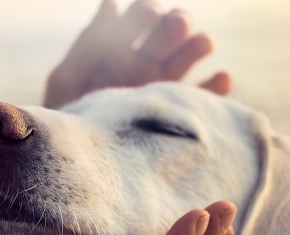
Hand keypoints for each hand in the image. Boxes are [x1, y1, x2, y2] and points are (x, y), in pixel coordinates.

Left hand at [44, 0, 231, 108]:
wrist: (78, 163)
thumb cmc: (67, 120)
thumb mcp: (68, 81)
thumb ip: (87, 46)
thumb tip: (111, 4)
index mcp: (118, 51)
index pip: (138, 21)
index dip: (145, 14)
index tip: (150, 14)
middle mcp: (144, 65)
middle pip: (168, 34)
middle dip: (175, 24)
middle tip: (178, 25)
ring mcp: (163, 88)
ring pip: (188, 59)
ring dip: (197, 46)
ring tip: (203, 43)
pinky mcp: (178, 115)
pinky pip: (203, 98)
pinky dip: (216, 87)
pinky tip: (222, 78)